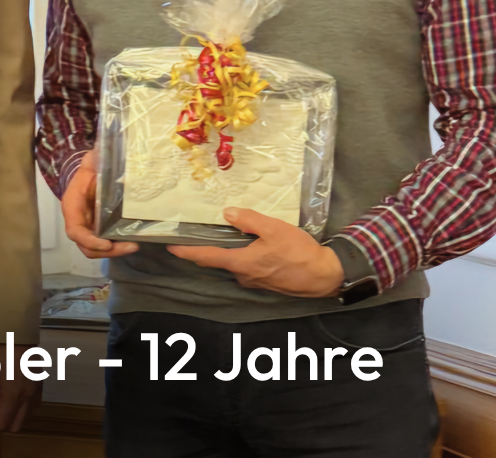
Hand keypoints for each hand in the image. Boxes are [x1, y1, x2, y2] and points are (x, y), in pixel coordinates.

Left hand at [0, 345, 40, 431]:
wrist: (16, 332)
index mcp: (13, 393)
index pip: (3, 424)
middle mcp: (28, 395)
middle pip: (16, 425)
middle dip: (4, 420)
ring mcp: (37, 390)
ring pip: (27, 417)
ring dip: (16, 414)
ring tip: (5, 399)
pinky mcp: (41, 384)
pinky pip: (35, 406)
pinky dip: (25, 406)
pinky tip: (16, 395)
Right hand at [61, 151, 138, 259]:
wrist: (91, 170)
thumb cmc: (91, 166)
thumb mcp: (93, 161)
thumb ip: (97, 157)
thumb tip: (105, 148)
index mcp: (72, 206)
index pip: (75, 231)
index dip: (89, 240)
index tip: (107, 243)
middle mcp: (78, 221)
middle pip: (87, 247)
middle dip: (107, 251)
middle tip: (130, 246)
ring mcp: (87, 227)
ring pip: (96, 249)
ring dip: (115, 251)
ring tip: (134, 245)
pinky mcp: (98, 229)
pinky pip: (104, 243)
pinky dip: (116, 246)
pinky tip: (132, 241)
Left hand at [168, 207, 343, 297]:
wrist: (324, 276)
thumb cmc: (298, 252)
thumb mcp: (273, 229)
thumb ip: (249, 220)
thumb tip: (227, 213)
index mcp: (241, 262)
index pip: (206, 257)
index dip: (187, 252)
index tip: (171, 247)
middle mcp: (244, 275)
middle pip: (217, 262)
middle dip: (203, 251)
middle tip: (192, 236)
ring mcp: (255, 281)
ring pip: (234, 264)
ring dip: (226, 252)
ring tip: (222, 235)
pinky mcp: (266, 282)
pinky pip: (246, 267)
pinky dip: (241, 256)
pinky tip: (247, 246)